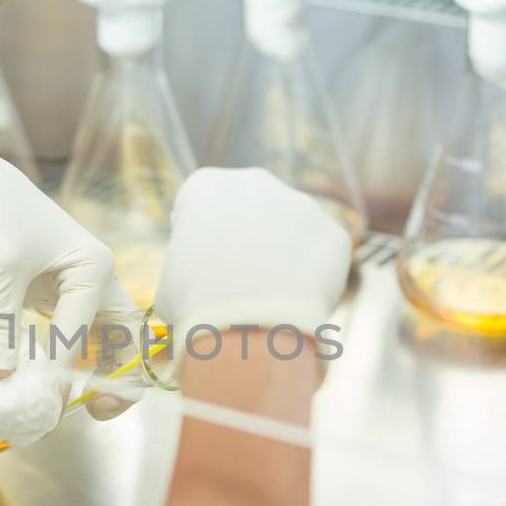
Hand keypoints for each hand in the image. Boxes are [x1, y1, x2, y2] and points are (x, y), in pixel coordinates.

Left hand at [0, 131, 139, 463]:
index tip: (37, 402)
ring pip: (94, 338)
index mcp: (93, 266)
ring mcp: (68, 286)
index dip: (62, 370)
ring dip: (87, 371)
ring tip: (74, 407)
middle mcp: (90, 277)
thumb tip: (0, 378)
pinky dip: (58, 360)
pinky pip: (62, 334)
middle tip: (98, 412)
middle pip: (117, 336)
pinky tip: (39, 382)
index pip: (83, 331)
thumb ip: (1, 323)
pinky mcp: (43, 293)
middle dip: (115, 376)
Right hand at [156, 168, 350, 347]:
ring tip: (271, 300)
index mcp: (206, 185)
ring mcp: (300, 204)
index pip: (202, 206)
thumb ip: (190, 266)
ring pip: (291, 231)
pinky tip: (297, 304)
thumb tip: (202, 282)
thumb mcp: (171, 281)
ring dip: (283, 257)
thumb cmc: (196, 304)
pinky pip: (321, 256)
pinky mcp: (333, 233)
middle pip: (252, 210)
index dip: (201, 239)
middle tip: (241, 284)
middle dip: (249, 240)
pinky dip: (312, 279)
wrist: (248, 324)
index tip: (201, 269)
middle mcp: (255, 182)